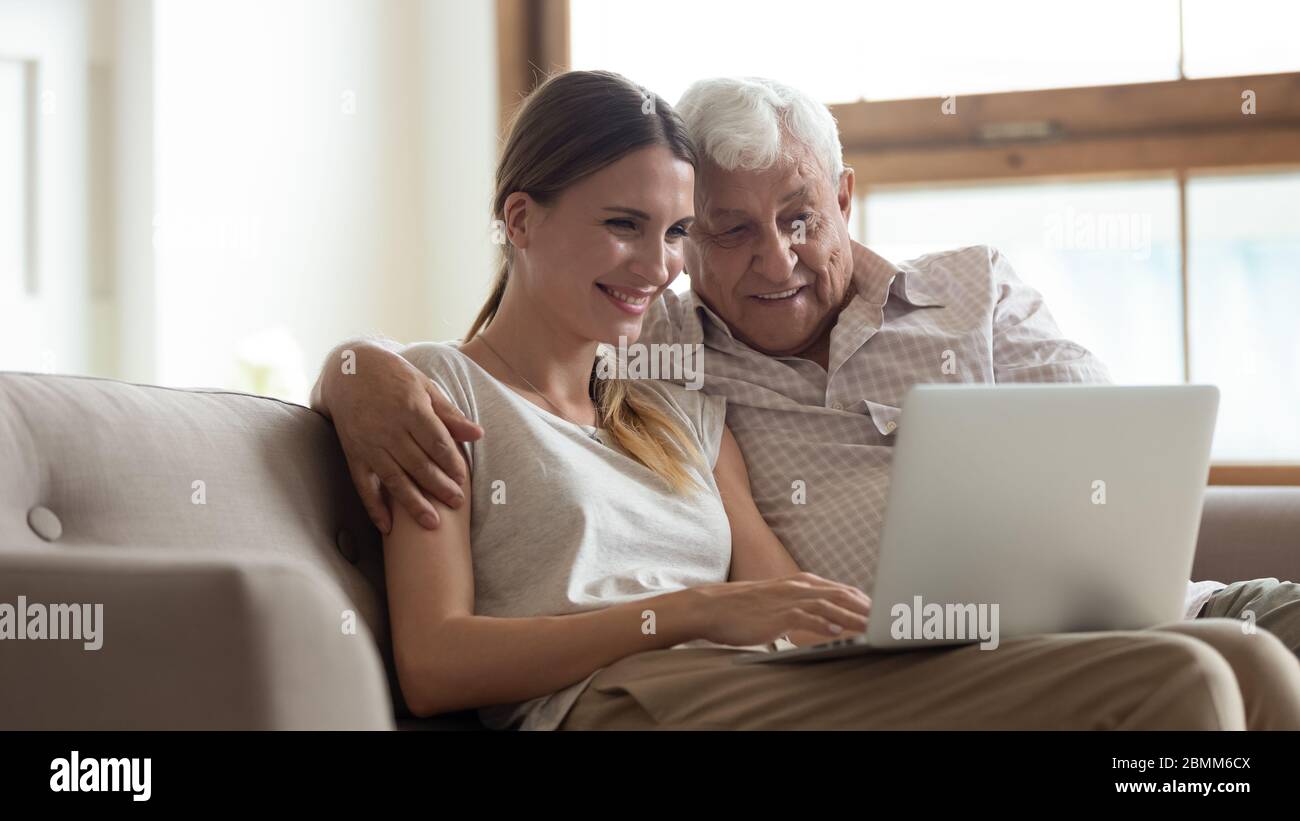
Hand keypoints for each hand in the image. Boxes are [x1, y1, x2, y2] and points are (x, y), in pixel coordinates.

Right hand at [320, 342, 482, 532]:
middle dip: (439, 486)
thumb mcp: (424, 387)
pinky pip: (364, 485)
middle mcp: (389, 429)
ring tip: (432, 523)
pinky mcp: (353, 454)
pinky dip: (375, 507)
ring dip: (414, 504)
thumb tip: (478, 434)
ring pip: (394, 479)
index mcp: (410, 409)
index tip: (463, 478)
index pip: (436, 442)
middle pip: (418, 464)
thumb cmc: (393, 377)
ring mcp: (369, 443)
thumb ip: (449, 414)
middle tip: (457, 503)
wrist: (349, 370)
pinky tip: (388, 527)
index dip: (451, 462)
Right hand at [686, 572, 870, 646]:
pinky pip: (807, 618)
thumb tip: (826, 620)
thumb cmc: (744, 607)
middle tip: (888, 621)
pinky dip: (825, 624)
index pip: (841, 590)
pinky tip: (838, 632)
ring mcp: (788, 599)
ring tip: (873, 628)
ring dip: (853, 617)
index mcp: (800, 582)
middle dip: (867, 608)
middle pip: (842, 594)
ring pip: (830, 605)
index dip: (864, 601)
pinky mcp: (777, 614)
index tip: (883, 613)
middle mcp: (798, 586)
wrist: (712, 607)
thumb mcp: (778, 601)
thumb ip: (802, 606)